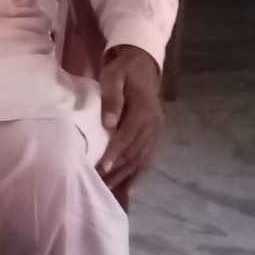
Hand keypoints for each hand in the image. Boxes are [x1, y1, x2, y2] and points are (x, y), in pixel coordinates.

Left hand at [96, 45, 162, 190]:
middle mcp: (153, 125)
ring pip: (142, 159)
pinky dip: (139, 174)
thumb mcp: (114, 76)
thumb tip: (109, 124)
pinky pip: (148, 158)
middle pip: (135, 153)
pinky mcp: (154, 134)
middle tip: (99, 185)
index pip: (128, 136)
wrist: (143, 63)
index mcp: (144, 111)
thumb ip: (112, 98)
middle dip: (117, 171)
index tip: (102, 168)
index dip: (115, 153)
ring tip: (110, 191)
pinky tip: (131, 189)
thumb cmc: (124, 70)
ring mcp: (156, 131)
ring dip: (126, 176)